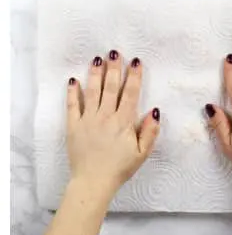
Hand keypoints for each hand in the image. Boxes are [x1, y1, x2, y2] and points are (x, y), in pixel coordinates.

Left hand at [66, 52, 159, 202]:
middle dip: (114, 68)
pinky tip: (74, 80)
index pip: (131, 94)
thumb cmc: (119, 169)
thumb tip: (155, 112)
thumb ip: (150, 132)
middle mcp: (106, 116)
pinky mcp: (73, 126)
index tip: (136, 62)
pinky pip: (72, 106)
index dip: (134, 76)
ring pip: (92, 92)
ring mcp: (88, 120)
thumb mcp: (142, 153)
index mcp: (124, 122)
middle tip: (114, 52)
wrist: (93, 182)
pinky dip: (73, 92)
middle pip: (111, 87)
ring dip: (95, 74)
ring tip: (97, 59)